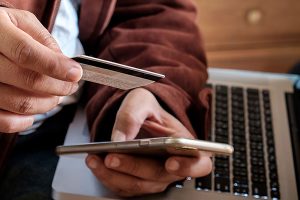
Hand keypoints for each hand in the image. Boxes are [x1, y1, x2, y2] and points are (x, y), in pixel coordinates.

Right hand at [0, 8, 81, 132]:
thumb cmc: (2, 29)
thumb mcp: (22, 22)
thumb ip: (44, 41)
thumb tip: (66, 64)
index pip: (26, 53)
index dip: (56, 66)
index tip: (76, 74)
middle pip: (28, 81)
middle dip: (59, 87)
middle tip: (71, 86)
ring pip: (19, 103)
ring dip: (47, 104)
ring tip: (56, 96)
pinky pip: (2, 120)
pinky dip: (23, 122)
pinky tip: (33, 112)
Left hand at [86, 88, 211, 196]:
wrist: (138, 119)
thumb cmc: (148, 110)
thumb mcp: (141, 101)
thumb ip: (133, 115)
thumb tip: (120, 139)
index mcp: (186, 145)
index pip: (198, 163)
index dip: (188, 166)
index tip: (171, 163)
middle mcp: (173, 166)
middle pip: (159, 176)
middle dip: (134, 167)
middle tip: (113, 156)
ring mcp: (155, 177)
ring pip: (138, 185)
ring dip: (114, 174)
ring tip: (95, 158)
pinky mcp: (138, 182)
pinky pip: (123, 187)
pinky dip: (107, 177)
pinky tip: (96, 163)